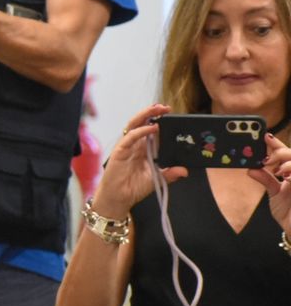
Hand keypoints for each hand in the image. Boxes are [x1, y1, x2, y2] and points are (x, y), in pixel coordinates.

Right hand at [94, 104, 185, 218]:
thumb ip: (170, 173)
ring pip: (134, 125)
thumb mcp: (157, 179)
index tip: (172, 115)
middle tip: (166, 107)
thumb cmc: (134, 188)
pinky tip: (151, 127)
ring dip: (145, 116)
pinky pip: (130, 137)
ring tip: (157, 109)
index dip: (161, 122)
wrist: (119, 199)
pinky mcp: (120, 151)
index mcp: (144, 149)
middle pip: (142, 123)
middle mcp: (135, 145)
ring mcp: (126, 146)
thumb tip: (185, 170)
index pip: (152, 131)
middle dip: (153, 114)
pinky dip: (141, 131)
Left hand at [248, 132, 290, 232]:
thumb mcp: (274, 193)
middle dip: (281, 153)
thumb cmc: (289, 211)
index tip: (265, 136)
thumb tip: (251, 169)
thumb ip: (265, 179)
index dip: (276, 143)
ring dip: (289, 163)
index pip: (286, 153)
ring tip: (278, 171)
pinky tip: (288, 178)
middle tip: (267, 160)